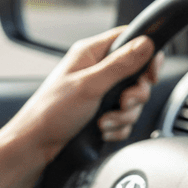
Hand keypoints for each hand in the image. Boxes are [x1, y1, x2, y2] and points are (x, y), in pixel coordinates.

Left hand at [0, 29, 160, 187]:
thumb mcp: (89, 85)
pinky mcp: (102, 113)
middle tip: (123, 103)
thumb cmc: (51, 112)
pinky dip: (117, 127)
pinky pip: (124, 118)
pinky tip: (101, 130)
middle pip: (137, 75)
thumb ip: (120, 65)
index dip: (146, 55)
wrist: (36, 147)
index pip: (129, 40)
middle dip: (135, 94)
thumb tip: (146, 43)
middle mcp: (97, 70)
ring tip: (103, 122)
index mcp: (91, 53)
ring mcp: (100, 93)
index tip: (150, 75)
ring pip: (133, 100)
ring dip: (123, 115)